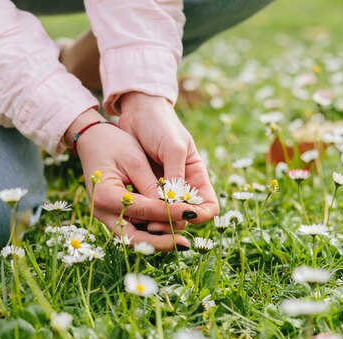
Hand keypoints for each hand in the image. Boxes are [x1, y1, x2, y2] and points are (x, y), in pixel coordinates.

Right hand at [67, 108, 194, 250]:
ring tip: (179, 240)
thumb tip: (172, 207)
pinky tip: (167, 232)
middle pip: (134, 237)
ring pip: (133, 238)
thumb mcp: (135, 159)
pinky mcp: (111, 215)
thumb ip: (152, 185)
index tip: (190, 213)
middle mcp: (101, 211)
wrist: (91, 140)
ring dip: (156, 241)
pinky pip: (131, 230)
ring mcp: (105, 216)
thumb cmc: (114, 144)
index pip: (144, 211)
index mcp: (106, 195)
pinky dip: (149, 233)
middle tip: (184, 243)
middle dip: (161, 242)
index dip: (169, 213)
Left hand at [118, 92, 218, 223]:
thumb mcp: (173, 148)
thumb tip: (176, 204)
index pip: (208, 206)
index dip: (201, 215)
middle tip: (157, 224)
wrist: (136, 110)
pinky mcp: (145, 189)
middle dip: (174, 222)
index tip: (186, 215)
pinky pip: (148, 209)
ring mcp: (163, 189)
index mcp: (196, 176)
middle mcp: (182, 187)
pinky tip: (134, 213)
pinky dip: (144, 215)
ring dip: (158, 222)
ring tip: (144, 221)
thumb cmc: (160, 124)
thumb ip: (175, 175)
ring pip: (166, 216)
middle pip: (186, 216)